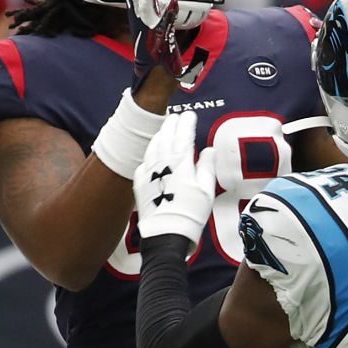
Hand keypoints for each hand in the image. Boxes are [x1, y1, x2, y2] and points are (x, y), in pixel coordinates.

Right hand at [125, 0, 208, 92]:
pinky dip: (172, 12)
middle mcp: (140, 16)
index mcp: (138, 11)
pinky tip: (176, 1)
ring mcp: (148, 24)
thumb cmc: (154, 48)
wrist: (153, 72)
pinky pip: (167, 22)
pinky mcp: (159, 35)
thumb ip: (157, 5)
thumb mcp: (156, 21)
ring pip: (145, 2)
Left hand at [133, 112, 216, 247]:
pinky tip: (152, 154)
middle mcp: (162, 163)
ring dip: (159, 135)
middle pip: (166, 136)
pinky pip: (143, 161)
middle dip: (171, 124)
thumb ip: (207, 167)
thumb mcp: (206, 190)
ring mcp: (148, 171)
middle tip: (176, 116)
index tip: (190, 114)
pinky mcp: (139, 182)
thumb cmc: (190, 214)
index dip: (187, 123)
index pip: (183, 135)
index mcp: (181, 162)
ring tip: (164, 130)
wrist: (166, 233)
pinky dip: (149, 153)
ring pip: (152, 146)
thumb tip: (208, 150)